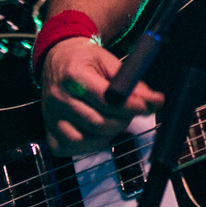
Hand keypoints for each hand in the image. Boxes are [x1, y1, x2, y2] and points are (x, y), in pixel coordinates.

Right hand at [41, 37, 164, 156]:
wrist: (58, 59)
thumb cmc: (86, 61)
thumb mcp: (110, 62)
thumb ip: (133, 83)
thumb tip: (156, 101)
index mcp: (74, 75)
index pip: (104, 99)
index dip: (128, 106)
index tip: (143, 106)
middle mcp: (58, 97)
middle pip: (97, 122)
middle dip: (121, 121)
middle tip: (129, 112)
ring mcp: (51, 116)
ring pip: (84, 139)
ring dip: (106, 134)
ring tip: (112, 120)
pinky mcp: (49, 129)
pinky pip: (69, 147)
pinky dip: (87, 144)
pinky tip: (95, 131)